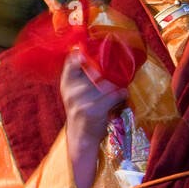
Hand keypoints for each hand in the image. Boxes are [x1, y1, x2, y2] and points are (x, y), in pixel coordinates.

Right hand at [61, 47, 126, 187]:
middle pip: (95, 71)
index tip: (91, 49)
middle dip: (108, 71)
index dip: (82, 52)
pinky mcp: (93, 111)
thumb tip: (96, 55)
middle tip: (118, 70)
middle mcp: (71, 91)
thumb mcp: (76, 93)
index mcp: (66, 83)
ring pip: (107, 83)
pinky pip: (114, 95)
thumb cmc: (83, 112)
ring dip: (117, 85)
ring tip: (119, 87)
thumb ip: (82, 76)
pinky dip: (121, 95)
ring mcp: (81, 101)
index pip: (71, 61)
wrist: (81, 138)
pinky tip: (122, 97)